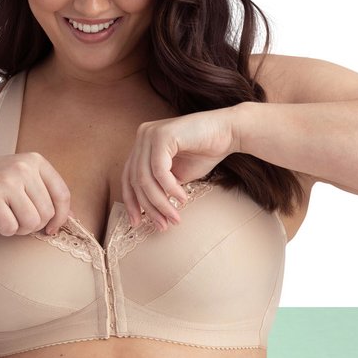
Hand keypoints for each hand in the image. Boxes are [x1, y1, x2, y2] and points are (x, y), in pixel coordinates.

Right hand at [0, 152, 73, 236]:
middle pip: (47, 213)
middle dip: (34, 225)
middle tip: (18, 220)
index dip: (61, 217)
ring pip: (32, 222)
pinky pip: (11, 227)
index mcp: (35, 160)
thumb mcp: (22, 179)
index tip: (52, 229)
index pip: (62, 195)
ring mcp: (6, 180)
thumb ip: (46, 192)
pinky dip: (5, 231)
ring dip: (20, 229)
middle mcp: (22, 166)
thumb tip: (75, 217)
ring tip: (9, 220)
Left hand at [120, 107, 240, 229]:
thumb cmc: (205, 153)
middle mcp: (142, 136)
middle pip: (135, 180)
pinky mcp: (162, 135)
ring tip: (174, 217)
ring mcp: (150, 134)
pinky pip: (159, 170)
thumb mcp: (176, 175)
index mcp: (142, 145)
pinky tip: (182, 198)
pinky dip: (170, 188)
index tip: (137, 223)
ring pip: (145, 178)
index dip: (131, 202)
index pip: (128, 177)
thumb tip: (147, 211)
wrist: (229, 132)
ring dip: (160, 202)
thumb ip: (159, 188)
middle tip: (162, 225)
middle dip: (149, 207)